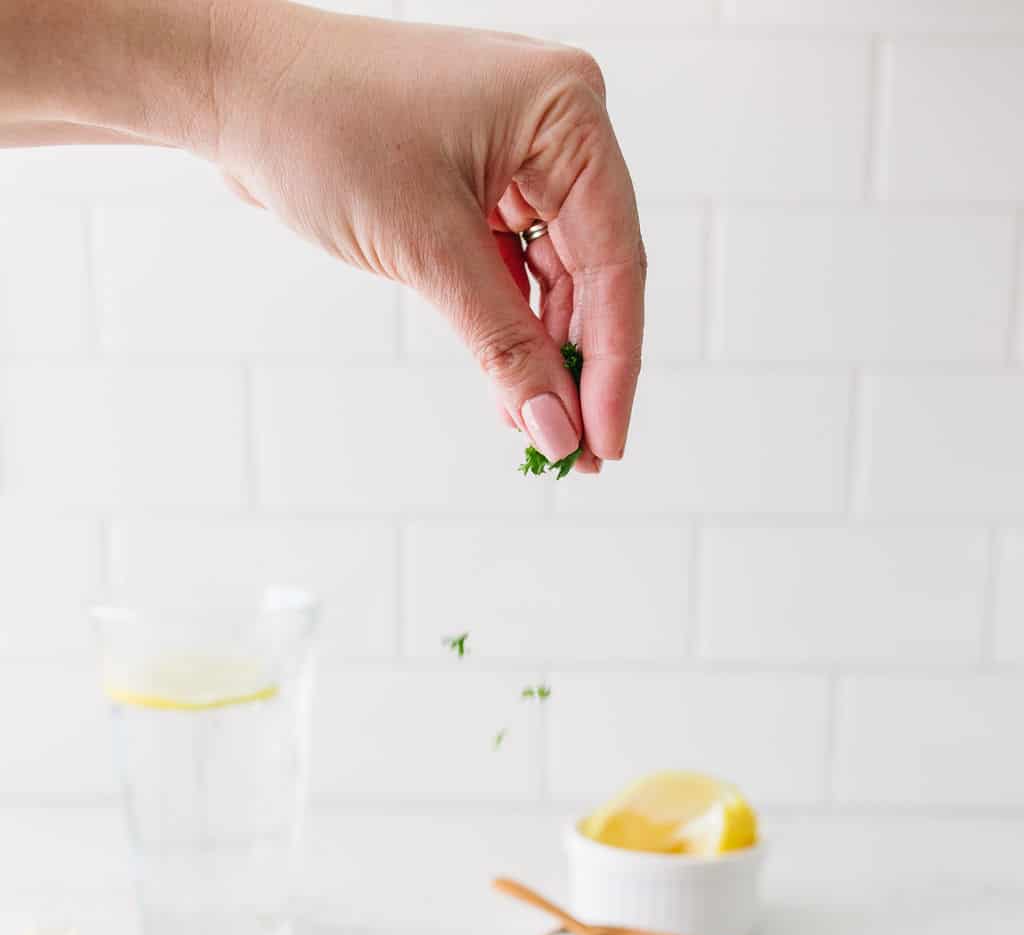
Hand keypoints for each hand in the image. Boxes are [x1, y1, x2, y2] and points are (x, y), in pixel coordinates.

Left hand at [211, 2, 644, 470]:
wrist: (236, 88)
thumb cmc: (323, 126)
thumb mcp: (427, 247)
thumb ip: (505, 345)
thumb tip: (556, 428)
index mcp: (566, 112)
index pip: (616, 261)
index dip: (615, 364)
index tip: (605, 442)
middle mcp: (554, 129)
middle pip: (592, 275)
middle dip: (580, 370)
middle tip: (577, 456)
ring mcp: (517, 158)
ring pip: (553, 282)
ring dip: (544, 358)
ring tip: (539, 434)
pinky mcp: (477, 186)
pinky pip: (512, 273)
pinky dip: (509, 331)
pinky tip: (511, 391)